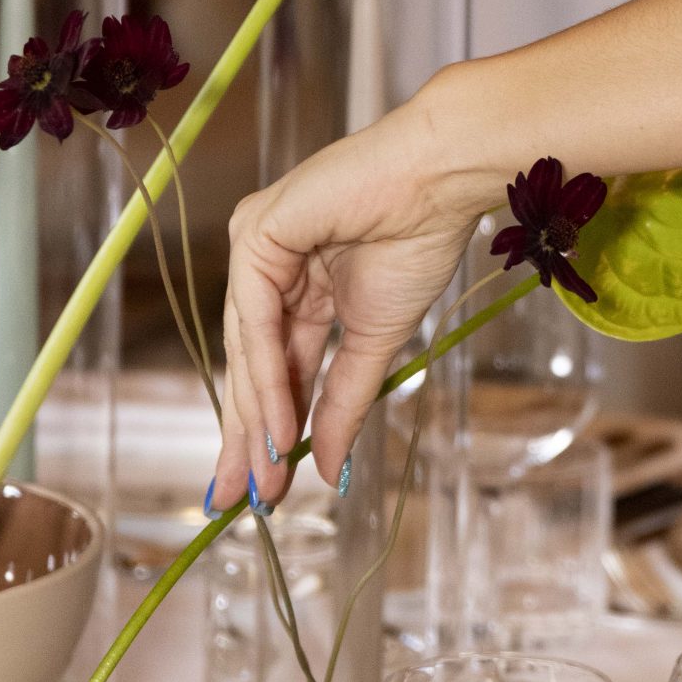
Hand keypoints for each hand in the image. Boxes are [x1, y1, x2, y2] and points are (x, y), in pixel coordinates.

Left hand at [214, 92, 482, 509]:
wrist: (440, 180)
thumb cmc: (419, 239)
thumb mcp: (376, 339)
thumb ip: (345, 400)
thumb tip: (329, 469)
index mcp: (295, 279)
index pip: (271, 363)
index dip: (268, 428)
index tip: (265, 490)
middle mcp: (265, 262)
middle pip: (249, 362)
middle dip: (246, 436)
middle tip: (241, 501)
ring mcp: (256, 245)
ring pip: (248, 349)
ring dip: (257, 418)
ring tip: (265, 478)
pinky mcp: (257, 235)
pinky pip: (256, 321)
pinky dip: (266, 377)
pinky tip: (276, 428)